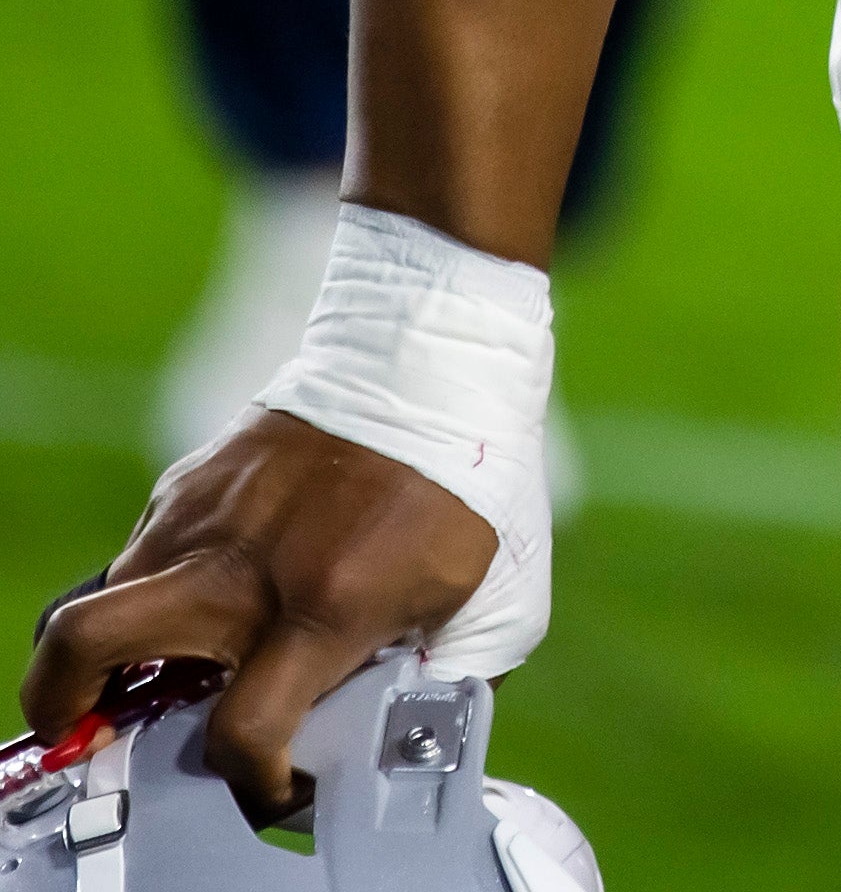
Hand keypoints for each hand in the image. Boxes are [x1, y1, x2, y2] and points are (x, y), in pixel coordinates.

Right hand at [22, 413, 495, 823]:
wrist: (435, 357)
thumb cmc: (466, 480)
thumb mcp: (477, 596)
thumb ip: (433, 675)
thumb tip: (402, 734)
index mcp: (323, 605)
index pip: (243, 731)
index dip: (253, 782)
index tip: (274, 780)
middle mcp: (243, 565)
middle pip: (88, 644)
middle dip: (64, 703)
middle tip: (94, 726)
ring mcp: (205, 515)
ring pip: (110, 599)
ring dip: (121, 643)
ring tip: (172, 658)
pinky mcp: (194, 479)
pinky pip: (149, 552)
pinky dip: (163, 584)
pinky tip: (215, 584)